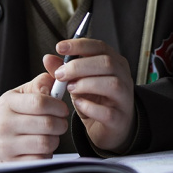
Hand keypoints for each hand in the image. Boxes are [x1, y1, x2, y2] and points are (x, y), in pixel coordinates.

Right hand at [0, 72, 69, 162]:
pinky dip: (46, 154)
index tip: (62, 109)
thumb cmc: (6, 114)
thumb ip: (38, 84)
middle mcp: (5, 125)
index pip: (40, 102)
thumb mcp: (17, 95)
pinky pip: (40, 160)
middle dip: (61, 123)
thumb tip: (56, 82)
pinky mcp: (12, 163)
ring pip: (46, 143)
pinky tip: (41, 148)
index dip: (58, 106)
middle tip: (59, 123)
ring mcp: (7, 146)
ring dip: (55, 139)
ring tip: (50, 135)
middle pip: (47, 124)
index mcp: (8, 104)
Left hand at [45, 37, 135, 152]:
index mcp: (115, 63)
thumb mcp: (78, 82)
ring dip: (86, 84)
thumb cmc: (96, 100)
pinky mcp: (119, 119)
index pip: (100, 47)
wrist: (110, 127)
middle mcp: (124, 77)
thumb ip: (64, 70)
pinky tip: (79, 104)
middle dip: (79, 66)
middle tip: (60, 74)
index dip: (80, 45)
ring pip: (112, 84)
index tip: (59, 47)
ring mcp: (124, 98)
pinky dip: (89, 107)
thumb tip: (47, 58)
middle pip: (107, 63)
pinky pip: (107, 112)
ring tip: (70, 88)